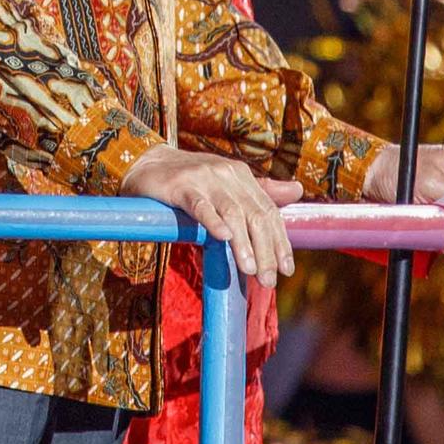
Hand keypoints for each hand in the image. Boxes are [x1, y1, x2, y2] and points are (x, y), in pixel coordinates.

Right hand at [127, 147, 296, 282]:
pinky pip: (200, 205)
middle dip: (266, 250)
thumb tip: (297, 190)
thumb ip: (261, 191)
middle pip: (255, 215)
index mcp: (242, 175)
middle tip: (269, 280)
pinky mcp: (180, 186)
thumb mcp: (228, 184)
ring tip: (249, 270)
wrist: (146, 163)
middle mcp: (227, 174)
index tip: (286, 270)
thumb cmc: (190, 180)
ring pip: (232, 212)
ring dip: (243, 244)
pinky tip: (223, 237)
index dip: (280, 242)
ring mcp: (204, 178)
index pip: (269, 211)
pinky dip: (213, 221)